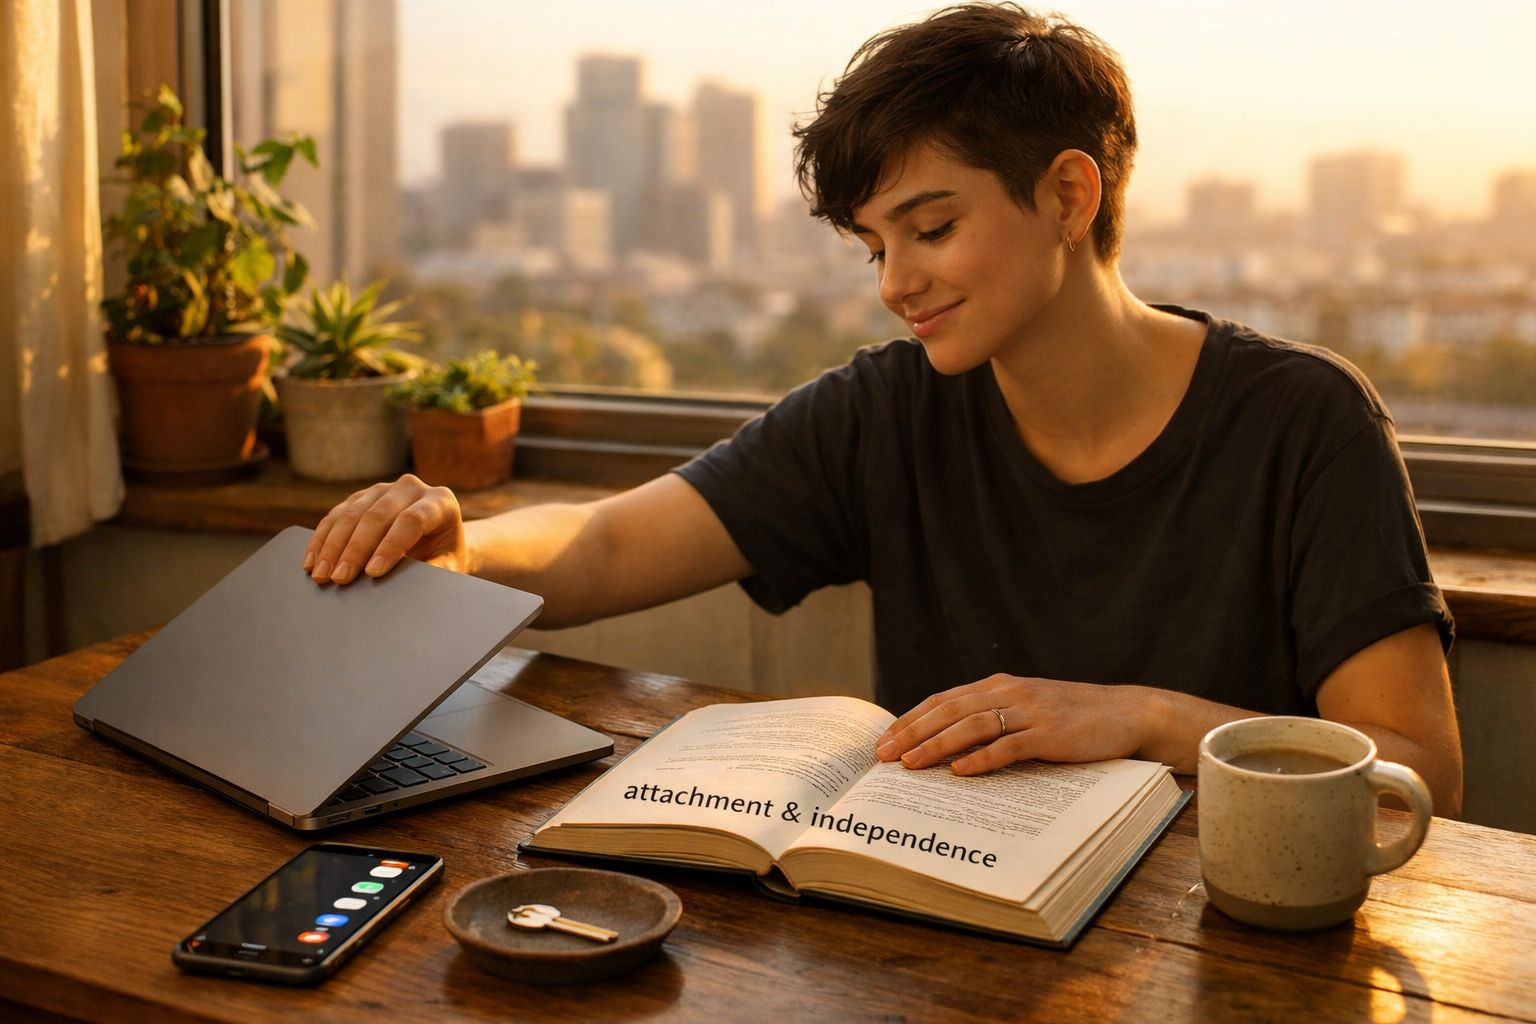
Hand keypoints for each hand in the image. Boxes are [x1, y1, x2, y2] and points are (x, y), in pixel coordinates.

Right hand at [303, 474, 467, 584]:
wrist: (440, 540)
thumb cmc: (445, 555)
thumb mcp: (450, 564)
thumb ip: (437, 570)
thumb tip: (414, 584)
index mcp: (440, 502)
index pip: (411, 520)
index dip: (390, 546)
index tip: (373, 573)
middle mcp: (411, 487)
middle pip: (377, 516)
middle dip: (355, 550)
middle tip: (340, 579)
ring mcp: (384, 488)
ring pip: (352, 513)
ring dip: (333, 546)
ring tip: (321, 575)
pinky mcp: (363, 496)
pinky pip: (337, 514)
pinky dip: (322, 539)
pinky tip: (312, 560)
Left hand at [873, 674, 1152, 774]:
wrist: (1126, 713)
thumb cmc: (1072, 716)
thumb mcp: (1026, 708)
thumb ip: (992, 718)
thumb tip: (948, 744)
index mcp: (999, 686)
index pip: (943, 700)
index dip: (911, 719)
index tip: (885, 740)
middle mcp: (1010, 693)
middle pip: (949, 710)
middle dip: (913, 733)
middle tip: (884, 755)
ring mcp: (1030, 712)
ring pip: (972, 726)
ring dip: (937, 745)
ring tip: (911, 764)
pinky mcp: (1050, 734)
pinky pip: (1010, 746)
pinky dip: (983, 758)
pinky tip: (961, 771)